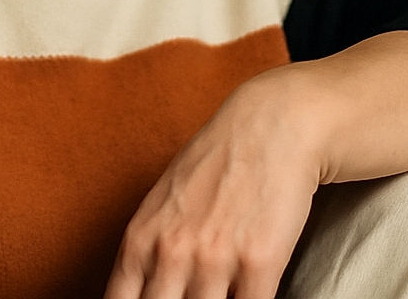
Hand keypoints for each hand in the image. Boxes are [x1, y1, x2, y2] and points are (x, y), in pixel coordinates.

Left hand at [103, 67, 321, 298]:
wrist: (269, 125)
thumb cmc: (215, 161)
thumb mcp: (164, 202)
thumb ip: (149, 251)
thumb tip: (138, 294)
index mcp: (141, 238)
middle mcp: (171, 251)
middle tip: (188, 298)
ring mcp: (213, 258)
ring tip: (220, 293)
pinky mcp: (259, 263)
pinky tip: (247, 295)